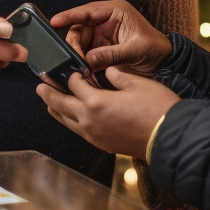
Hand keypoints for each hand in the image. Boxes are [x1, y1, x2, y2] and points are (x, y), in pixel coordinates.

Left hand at [36, 67, 178, 158]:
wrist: (169, 137)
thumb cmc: (157, 109)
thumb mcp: (136, 83)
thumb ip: (116, 75)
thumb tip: (106, 71)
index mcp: (96, 101)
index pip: (74, 83)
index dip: (70, 72)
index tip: (64, 66)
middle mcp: (89, 120)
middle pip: (60, 103)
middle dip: (48, 92)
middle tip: (39, 84)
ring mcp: (93, 134)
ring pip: (65, 120)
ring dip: (55, 108)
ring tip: (47, 100)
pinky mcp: (100, 143)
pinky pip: (76, 130)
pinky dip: (68, 120)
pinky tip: (70, 116)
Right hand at [51, 0, 171, 74]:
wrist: (164, 62)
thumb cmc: (155, 49)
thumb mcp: (134, 50)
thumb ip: (111, 54)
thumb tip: (89, 60)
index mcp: (116, 11)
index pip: (87, 11)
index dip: (69, 16)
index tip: (55, 22)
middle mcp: (106, 20)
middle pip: (79, 28)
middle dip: (74, 44)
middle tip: (75, 60)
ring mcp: (102, 33)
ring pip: (79, 41)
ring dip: (77, 54)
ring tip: (81, 68)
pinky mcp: (101, 46)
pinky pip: (85, 51)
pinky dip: (82, 61)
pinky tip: (83, 70)